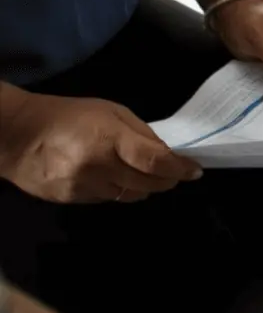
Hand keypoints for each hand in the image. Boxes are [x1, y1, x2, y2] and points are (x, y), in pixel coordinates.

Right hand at [0, 91, 199, 204]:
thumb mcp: (110, 112)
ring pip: (131, 196)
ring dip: (144, 187)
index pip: (155, 162)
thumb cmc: (68, 116)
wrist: (16, 136)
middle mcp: (98, 168)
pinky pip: (109, 199)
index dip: (179, 169)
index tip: (194, 171)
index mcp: (109, 140)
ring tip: (143, 174)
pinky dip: (119, 190)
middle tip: (174, 172)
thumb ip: (141, 133)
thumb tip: (167, 153)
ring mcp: (84, 187)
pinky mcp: (72, 201)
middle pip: (148, 184)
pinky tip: (113, 177)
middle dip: (167, 180)